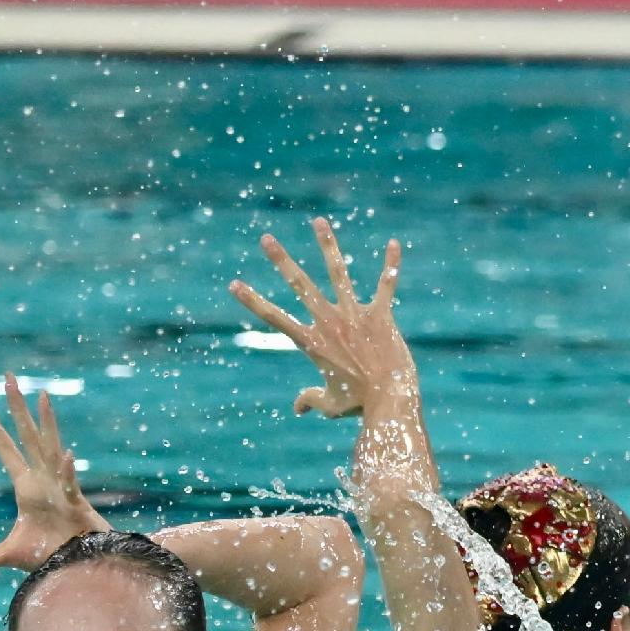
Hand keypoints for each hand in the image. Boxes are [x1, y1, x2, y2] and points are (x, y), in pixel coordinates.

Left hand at [0, 375, 112, 580]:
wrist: (82, 565)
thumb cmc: (51, 553)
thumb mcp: (8, 555)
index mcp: (26, 485)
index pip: (4, 447)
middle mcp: (42, 479)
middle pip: (26, 436)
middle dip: (15, 407)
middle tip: (7, 377)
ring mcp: (59, 488)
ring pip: (50, 448)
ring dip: (45, 424)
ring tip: (41, 396)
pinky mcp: (74, 506)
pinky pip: (69, 486)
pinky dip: (68, 473)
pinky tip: (66, 456)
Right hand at [229, 219, 418, 421]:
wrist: (389, 401)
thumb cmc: (359, 404)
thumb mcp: (330, 405)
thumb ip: (311, 400)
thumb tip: (297, 408)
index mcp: (312, 342)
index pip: (274, 317)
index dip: (252, 301)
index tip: (233, 284)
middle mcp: (329, 323)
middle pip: (300, 286)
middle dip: (281, 260)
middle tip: (265, 239)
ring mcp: (355, 316)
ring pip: (338, 273)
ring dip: (328, 245)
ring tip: (318, 221)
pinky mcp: (382, 316)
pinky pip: (386, 284)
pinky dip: (390, 264)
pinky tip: (396, 243)